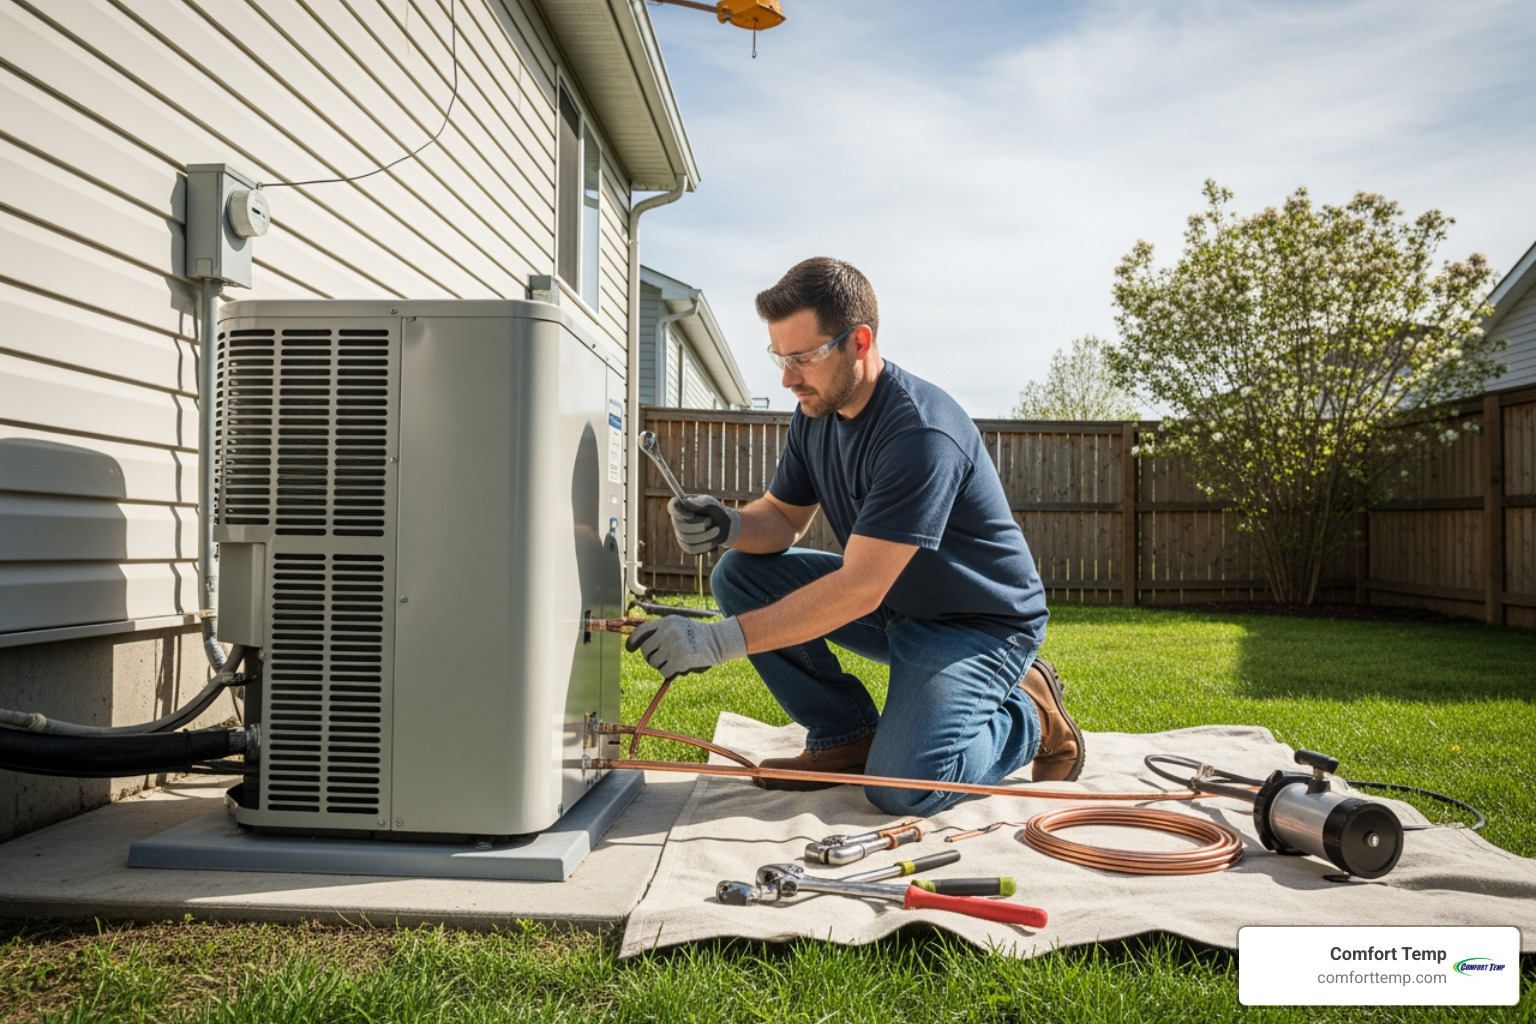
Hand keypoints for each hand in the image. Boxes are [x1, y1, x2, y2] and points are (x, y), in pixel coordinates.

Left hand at [625, 615, 747, 678]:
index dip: (633, 641)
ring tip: (677, 661)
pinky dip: (671, 673)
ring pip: (655, 663)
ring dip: (663, 666)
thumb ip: (662, 632)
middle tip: (662, 660)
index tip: (629, 648)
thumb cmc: (697, 636)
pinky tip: (682, 667)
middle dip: (651, 658)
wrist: (718, 641)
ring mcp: (674, 645)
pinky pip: (665, 671)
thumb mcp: (679, 626)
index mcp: (667, 621)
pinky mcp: (680, 659)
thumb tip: (641, 647)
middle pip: (646, 651)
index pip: (642, 631)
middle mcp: (668, 631)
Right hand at [668, 494, 741, 554]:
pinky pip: (690, 548)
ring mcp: (680, 533)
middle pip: (679, 526)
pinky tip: (712, 541)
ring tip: (717, 530)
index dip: (678, 512)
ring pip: (686, 538)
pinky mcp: (686, 545)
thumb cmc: (716, 511)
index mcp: (682, 505)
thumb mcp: (711, 504)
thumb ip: (699, 502)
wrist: (725, 526)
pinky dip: (703, 546)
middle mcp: (678, 519)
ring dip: (704, 535)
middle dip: (697, 526)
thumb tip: (685, 502)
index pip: (672, 507)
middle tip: (711, 521)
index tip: (691, 516)